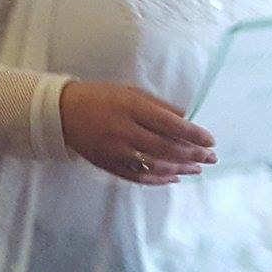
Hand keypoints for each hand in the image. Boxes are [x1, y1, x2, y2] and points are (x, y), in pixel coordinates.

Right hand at [59, 81, 214, 184]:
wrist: (61, 113)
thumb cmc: (99, 97)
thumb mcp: (129, 92)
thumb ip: (158, 104)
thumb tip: (186, 116)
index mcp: (130, 108)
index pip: (170, 124)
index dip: (194, 134)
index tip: (211, 140)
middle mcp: (124, 131)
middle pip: (166, 148)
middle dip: (193, 154)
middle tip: (211, 158)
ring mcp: (116, 151)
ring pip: (155, 166)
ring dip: (180, 169)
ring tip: (197, 169)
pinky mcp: (109, 165)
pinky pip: (139, 177)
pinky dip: (159, 179)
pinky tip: (174, 178)